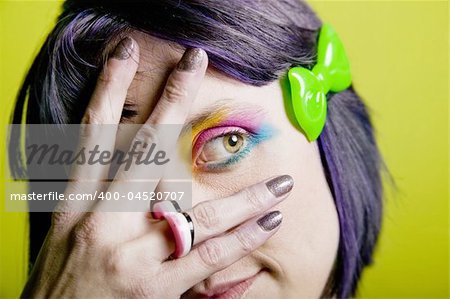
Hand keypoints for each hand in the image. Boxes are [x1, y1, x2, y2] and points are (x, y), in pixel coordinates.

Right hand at [21, 36, 292, 298]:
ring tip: (282, 179)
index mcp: (75, 205)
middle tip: (195, 63)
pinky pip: (207, 255)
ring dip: (244, 194)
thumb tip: (138, 163)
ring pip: (196, 210)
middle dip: (170, 101)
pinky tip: (270, 219)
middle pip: (144, 151)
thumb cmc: (60, 282)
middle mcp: (101, 222)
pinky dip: (243, 236)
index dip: (108, 88)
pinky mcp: (152, 288)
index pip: (92, 133)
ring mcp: (129, 255)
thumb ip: (98, 196)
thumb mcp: (66, 233)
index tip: (126, 53)